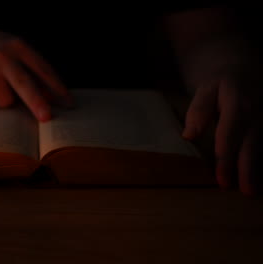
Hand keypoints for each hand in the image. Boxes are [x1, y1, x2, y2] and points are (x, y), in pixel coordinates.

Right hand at [0, 27, 72, 121]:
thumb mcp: (16, 53)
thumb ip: (34, 72)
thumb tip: (53, 99)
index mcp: (18, 46)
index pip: (42, 69)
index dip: (57, 87)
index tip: (69, 103)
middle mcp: (1, 54)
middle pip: (22, 83)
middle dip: (36, 102)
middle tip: (47, 117)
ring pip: (5, 101)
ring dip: (6, 101)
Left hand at [181, 42, 262, 194]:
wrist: (244, 68)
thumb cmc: (220, 83)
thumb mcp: (205, 90)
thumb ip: (198, 111)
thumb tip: (188, 136)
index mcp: (238, 104)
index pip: (229, 136)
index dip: (225, 159)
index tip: (222, 180)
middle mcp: (256, 114)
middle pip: (252, 146)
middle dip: (248, 171)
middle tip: (246, 193)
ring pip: (262, 147)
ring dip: (257, 170)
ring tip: (252, 191)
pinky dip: (262, 162)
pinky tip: (259, 178)